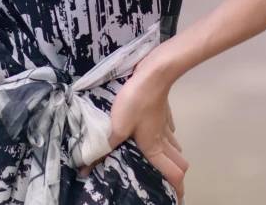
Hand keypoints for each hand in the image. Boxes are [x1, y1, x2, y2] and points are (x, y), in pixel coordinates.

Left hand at [79, 65, 187, 200]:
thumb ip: (103, 147)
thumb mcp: (116, 126)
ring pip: (174, 145)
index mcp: (154, 147)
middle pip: (179, 162)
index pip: (174, 173)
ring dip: (171, 154)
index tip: (176, 199)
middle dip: (176, 173)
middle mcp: (163, 138)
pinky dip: (166, 135)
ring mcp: (165, 123)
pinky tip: (157, 131)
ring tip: (160, 159)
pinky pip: (168, 128)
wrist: (153, 74)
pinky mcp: (163, 110)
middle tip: (165, 179)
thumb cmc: (136, 102)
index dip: (178, 189)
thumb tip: (86, 168)